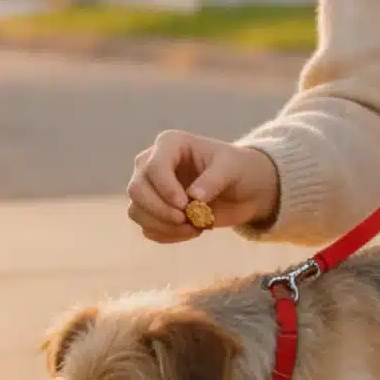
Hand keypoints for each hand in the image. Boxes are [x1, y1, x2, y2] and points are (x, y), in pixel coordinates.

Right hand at [127, 131, 279, 241]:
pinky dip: (167, 235)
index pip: (154, 167)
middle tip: (186, 220)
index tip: (185, 206)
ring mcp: (150, 188)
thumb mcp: (231, 169)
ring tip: (195, 227)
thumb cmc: (237, 169)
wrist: (243, 189)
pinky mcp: (154, 210)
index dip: (165, 189)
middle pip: (136, 189)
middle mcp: (153, 163)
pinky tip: (192, 231)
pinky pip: (148, 228)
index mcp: (170, 144)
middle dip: (160, 210)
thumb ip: (213, 180)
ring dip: (163, 226)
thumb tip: (193, 199)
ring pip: (136, 210)